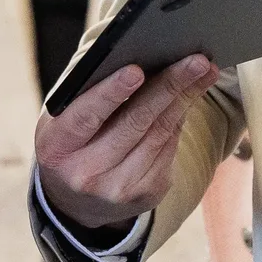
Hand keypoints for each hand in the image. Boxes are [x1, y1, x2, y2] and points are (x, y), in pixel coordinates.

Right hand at [34, 54, 218, 230]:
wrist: (75, 202)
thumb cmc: (71, 142)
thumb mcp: (64, 119)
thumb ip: (88, 93)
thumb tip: (140, 60)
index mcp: (56, 147)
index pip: (85, 116)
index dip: (110, 93)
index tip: (136, 70)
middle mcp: (86, 173)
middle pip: (134, 123)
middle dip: (168, 86)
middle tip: (195, 60)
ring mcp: (118, 189)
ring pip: (160, 133)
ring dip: (186, 98)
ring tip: (204, 70)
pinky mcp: (146, 194)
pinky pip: (170, 147)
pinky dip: (180, 118)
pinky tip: (190, 96)